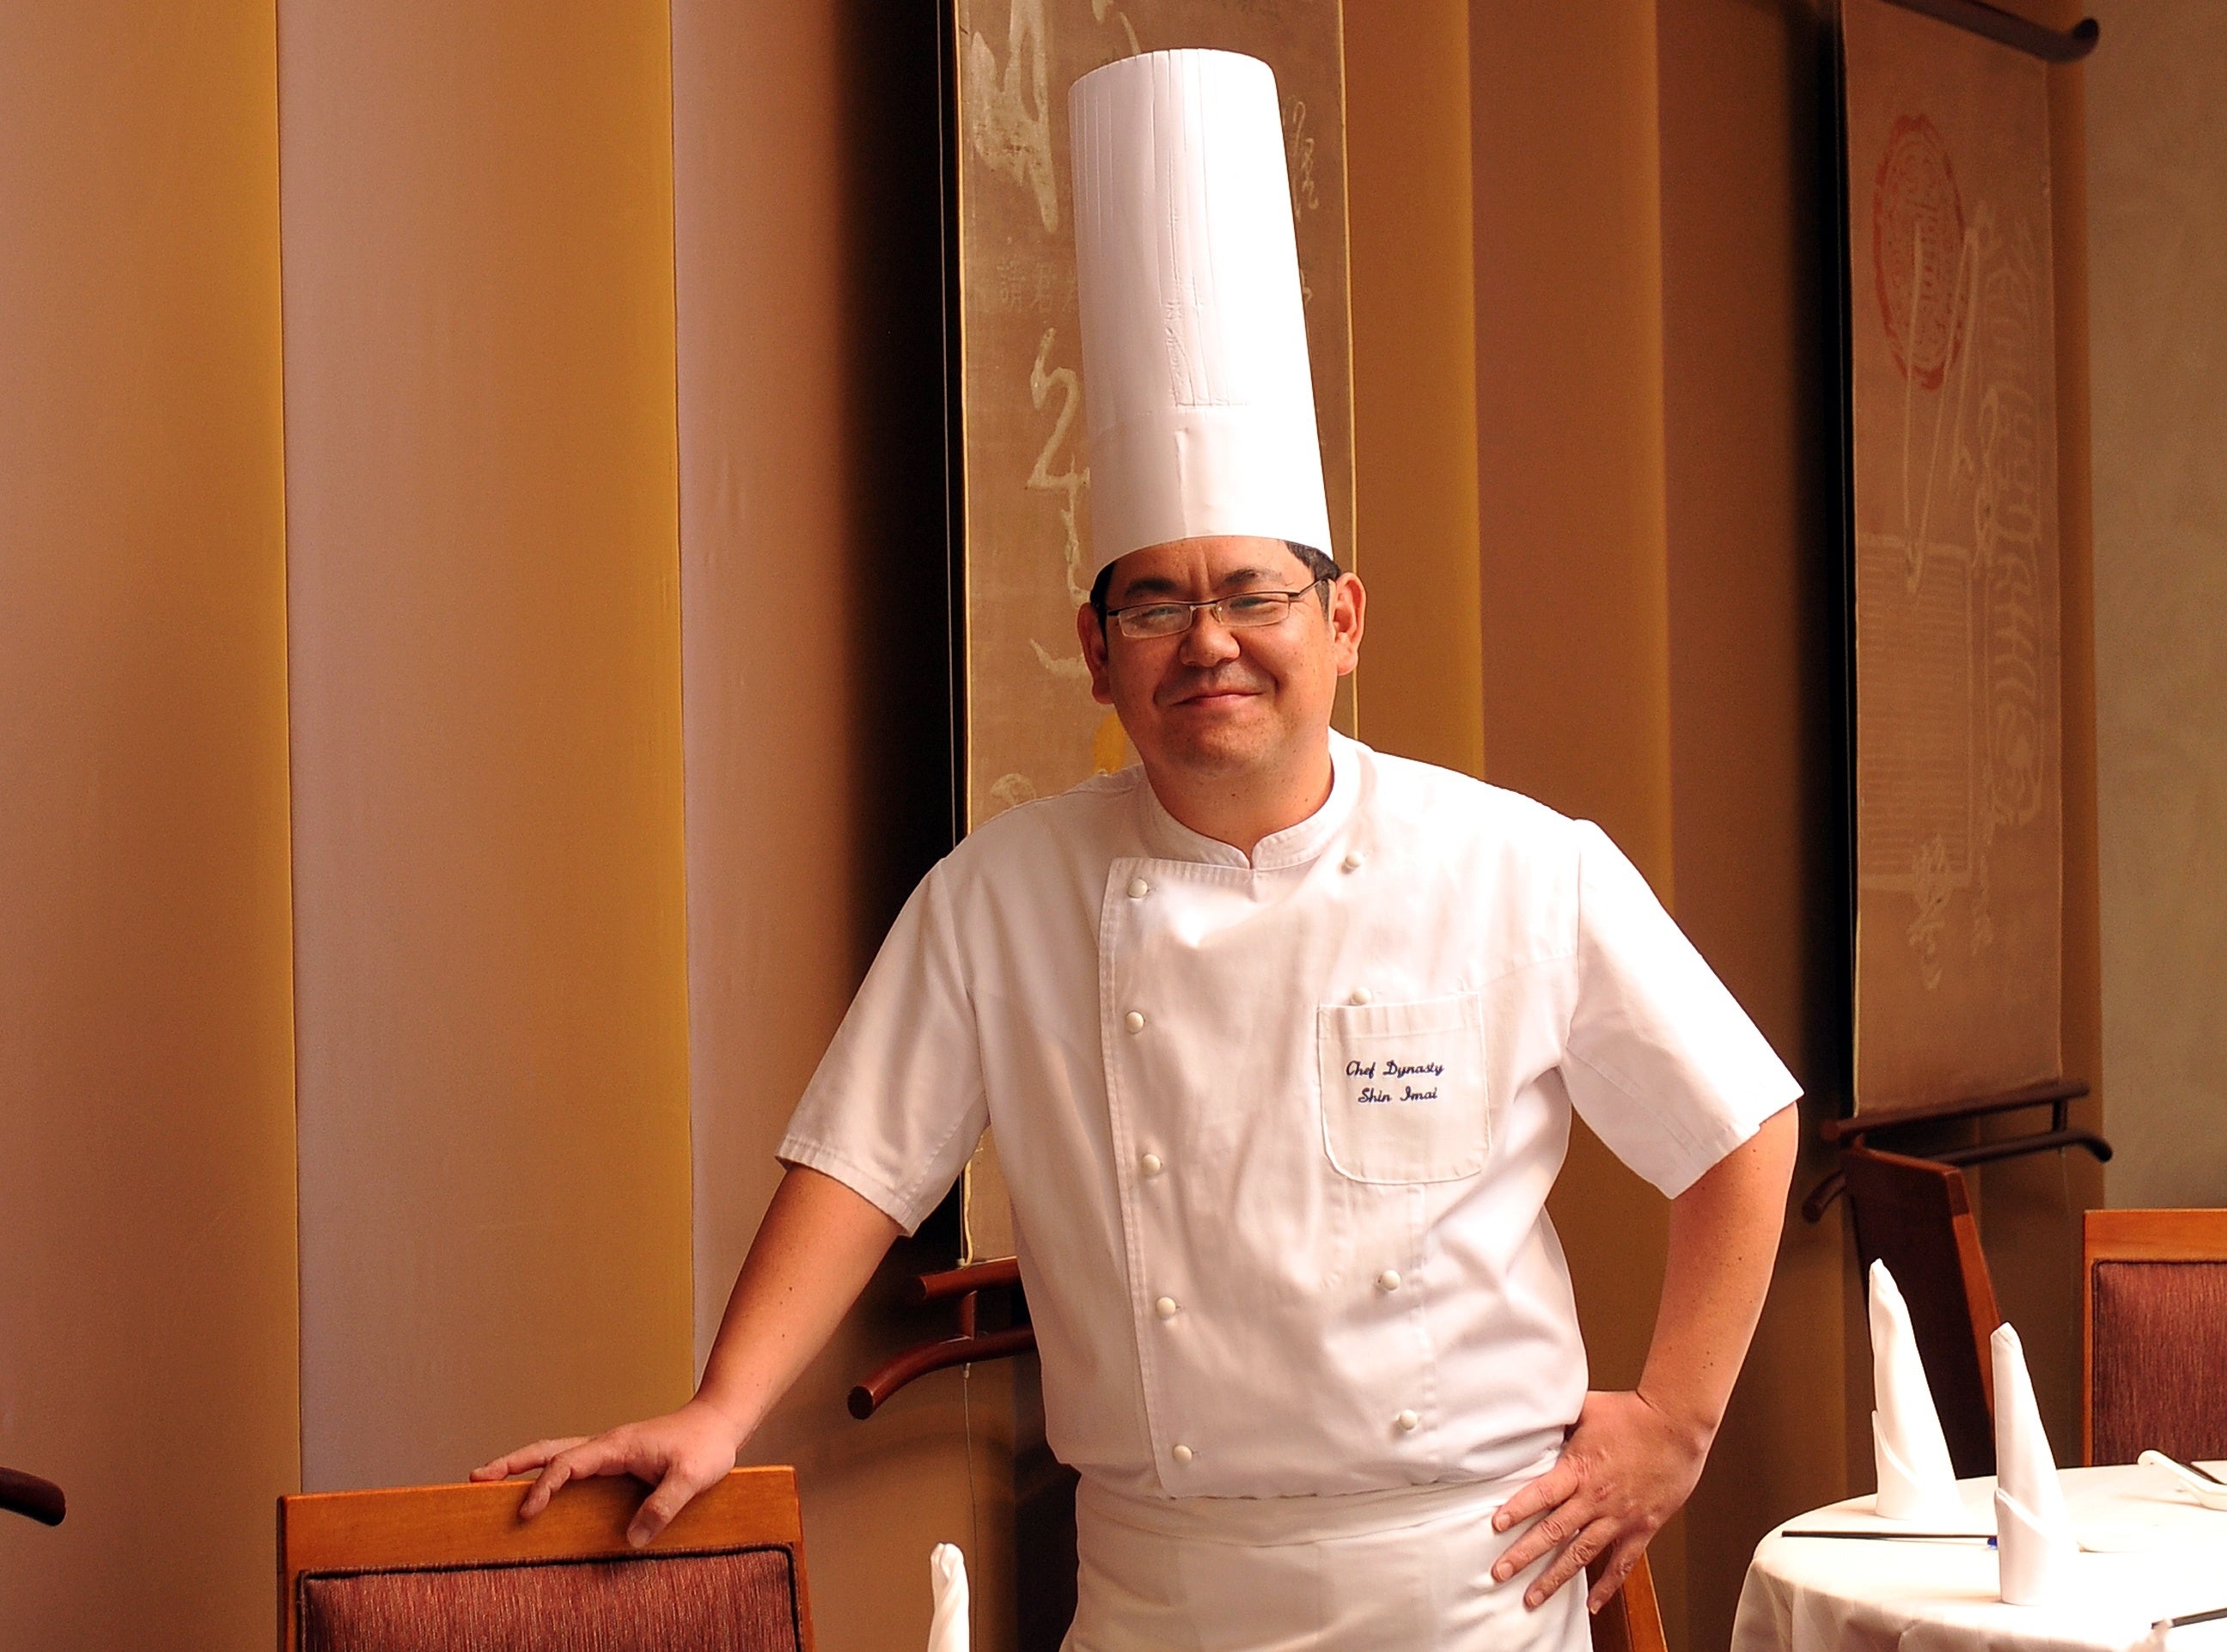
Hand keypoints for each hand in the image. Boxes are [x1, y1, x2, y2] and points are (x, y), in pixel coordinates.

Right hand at [470, 1397, 749, 1547]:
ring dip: (526, 1465)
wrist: (719, 1421)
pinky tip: (544, 1489)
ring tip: (493, 1479)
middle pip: (549, 1450)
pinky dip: (551, 1472)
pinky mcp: (617, 1458)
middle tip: (476, 1478)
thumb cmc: (706, 1446)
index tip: (528, 1512)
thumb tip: (631, 1540)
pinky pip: (575, 1464)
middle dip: (512, 1464)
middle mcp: (606, 1444)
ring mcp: (610, 1450)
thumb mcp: (690, 1478)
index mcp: (616, 1445)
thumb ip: (663, 1506)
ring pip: (558, 1453)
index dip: (545, 1487)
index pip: (568, 1464)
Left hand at [1488, 1389, 1709, 1612]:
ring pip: (1581, 1554)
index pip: (1540, 1495)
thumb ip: (1559, 1421)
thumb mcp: (1586, 1409)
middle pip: (1553, 1532)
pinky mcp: (1642, 1527)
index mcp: (1579, 1469)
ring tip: (1532, 1599)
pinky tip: (1592, 1604)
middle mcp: (1595, 1498)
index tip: (1496, 1526)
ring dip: (1555, 1578)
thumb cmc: (1632, 1412)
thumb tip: (1532, 1415)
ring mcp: (1619, 1517)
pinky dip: (1607, 1586)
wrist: (1676, 1424)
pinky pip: (1622, 1563)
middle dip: (1523, 1555)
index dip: (1517, 1511)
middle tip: (1499, 1574)